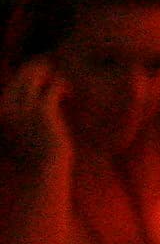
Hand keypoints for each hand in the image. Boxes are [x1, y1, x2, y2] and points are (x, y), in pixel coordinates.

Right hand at [1, 61, 69, 177]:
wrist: (40, 174)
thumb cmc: (32, 160)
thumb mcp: (19, 137)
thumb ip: (19, 119)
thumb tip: (38, 105)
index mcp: (0, 112)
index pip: (13, 85)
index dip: (27, 77)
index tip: (40, 79)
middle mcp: (6, 107)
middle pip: (22, 74)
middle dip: (38, 69)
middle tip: (52, 72)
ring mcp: (23, 108)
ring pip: (35, 75)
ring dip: (50, 74)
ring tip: (60, 82)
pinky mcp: (42, 111)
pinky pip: (53, 86)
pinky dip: (62, 85)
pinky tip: (68, 93)